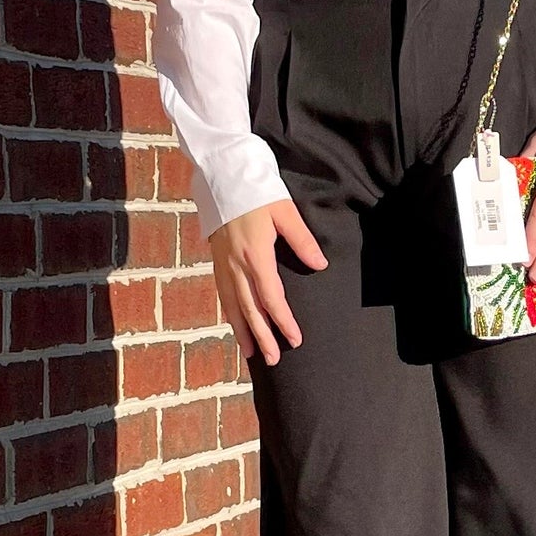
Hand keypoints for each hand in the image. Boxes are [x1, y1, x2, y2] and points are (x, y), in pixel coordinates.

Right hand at [208, 199, 327, 365]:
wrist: (221, 175)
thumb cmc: (256, 190)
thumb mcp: (285, 211)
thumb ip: (302, 240)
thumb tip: (320, 265)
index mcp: (255, 254)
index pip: (271, 297)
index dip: (283, 321)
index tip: (295, 339)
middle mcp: (236, 264)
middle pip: (250, 308)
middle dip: (263, 336)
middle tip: (274, 360)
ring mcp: (223, 263)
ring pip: (233, 305)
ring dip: (243, 331)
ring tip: (251, 353)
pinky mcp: (216, 259)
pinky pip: (223, 294)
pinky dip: (230, 313)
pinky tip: (236, 324)